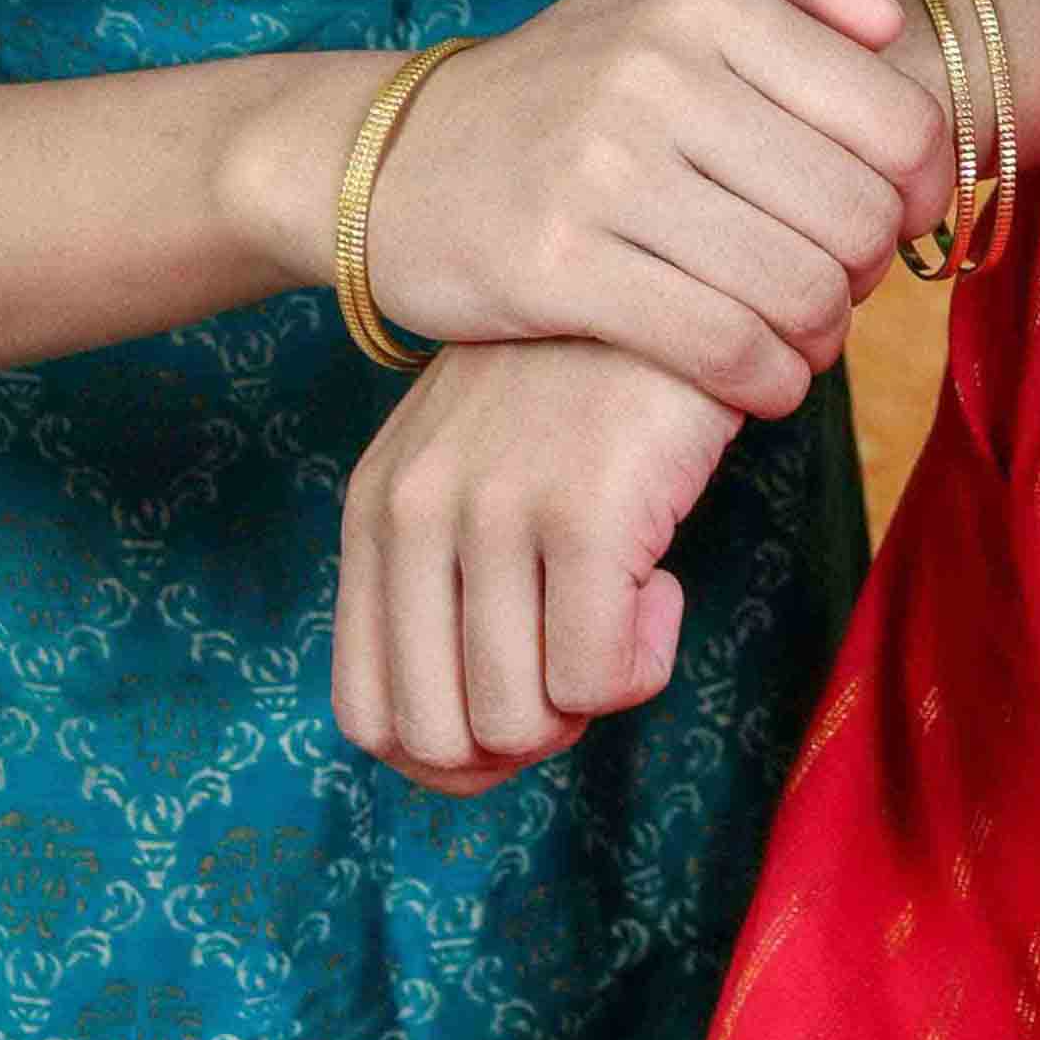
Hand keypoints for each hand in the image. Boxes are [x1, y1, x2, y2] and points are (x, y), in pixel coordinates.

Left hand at [333, 340, 742, 788]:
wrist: (671, 282)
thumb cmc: (585, 392)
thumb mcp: (479, 474)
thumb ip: (448, 582)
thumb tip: (479, 745)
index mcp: (376, 512)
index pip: (368, 716)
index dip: (451, 757)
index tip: (526, 706)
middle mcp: (416, 514)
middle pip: (444, 739)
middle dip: (527, 738)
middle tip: (584, 660)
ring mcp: (493, 513)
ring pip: (522, 721)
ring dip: (590, 700)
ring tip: (625, 611)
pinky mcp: (582, 513)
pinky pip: (600, 680)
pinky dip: (644, 665)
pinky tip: (661, 586)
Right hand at [362, 0, 954, 415]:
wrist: (388, 160)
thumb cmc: (562, 83)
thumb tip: (887, 15)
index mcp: (703, 5)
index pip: (894, 121)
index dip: (925, 190)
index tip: (900, 218)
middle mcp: (656, 75)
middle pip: (856, 215)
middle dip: (870, 271)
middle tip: (840, 283)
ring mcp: (602, 170)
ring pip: (799, 289)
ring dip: (823, 335)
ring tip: (803, 335)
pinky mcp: (558, 267)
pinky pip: (723, 348)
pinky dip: (768, 382)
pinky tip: (763, 381)